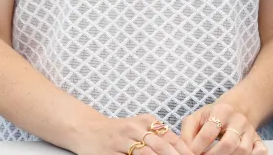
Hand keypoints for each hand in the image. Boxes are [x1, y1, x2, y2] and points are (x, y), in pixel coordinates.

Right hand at [76, 115, 194, 154]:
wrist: (87, 129)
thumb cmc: (118, 131)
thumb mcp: (139, 127)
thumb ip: (158, 136)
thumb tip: (182, 149)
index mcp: (146, 121)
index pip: (171, 138)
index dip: (184, 151)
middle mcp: (135, 129)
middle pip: (162, 147)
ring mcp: (122, 141)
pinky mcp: (111, 152)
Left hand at [181, 103, 265, 154]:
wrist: (238, 108)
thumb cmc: (214, 115)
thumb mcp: (197, 117)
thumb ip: (187, 132)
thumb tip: (184, 149)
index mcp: (222, 111)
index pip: (209, 132)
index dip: (197, 147)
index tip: (190, 153)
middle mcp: (238, 120)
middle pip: (228, 144)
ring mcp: (250, 131)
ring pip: (243, 150)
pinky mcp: (258, 140)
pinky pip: (260, 151)